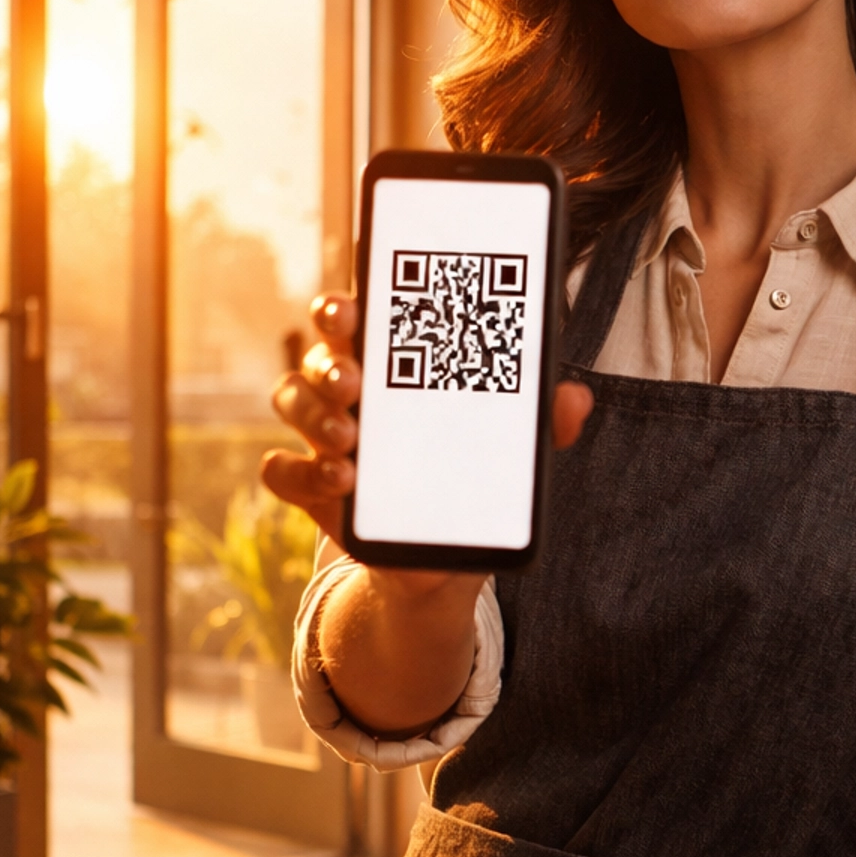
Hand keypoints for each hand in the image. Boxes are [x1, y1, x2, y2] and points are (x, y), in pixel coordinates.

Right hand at [261, 291, 595, 557]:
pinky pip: (279, 469)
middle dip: (329, 361)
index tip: (355, 307)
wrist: (443, 552)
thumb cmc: (471, 469)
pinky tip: (336, 482)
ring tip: (350, 442)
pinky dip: (299, 473)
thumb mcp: (512, 446)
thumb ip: (541, 420)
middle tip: (355, 381)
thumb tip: (576, 399)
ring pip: (290, 398)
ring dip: (314, 415)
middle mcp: (348, 386)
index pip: (357, 314)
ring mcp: (323, 433)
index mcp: (392, 360)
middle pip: (318, 352)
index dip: (345, 304)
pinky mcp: (311, 485)